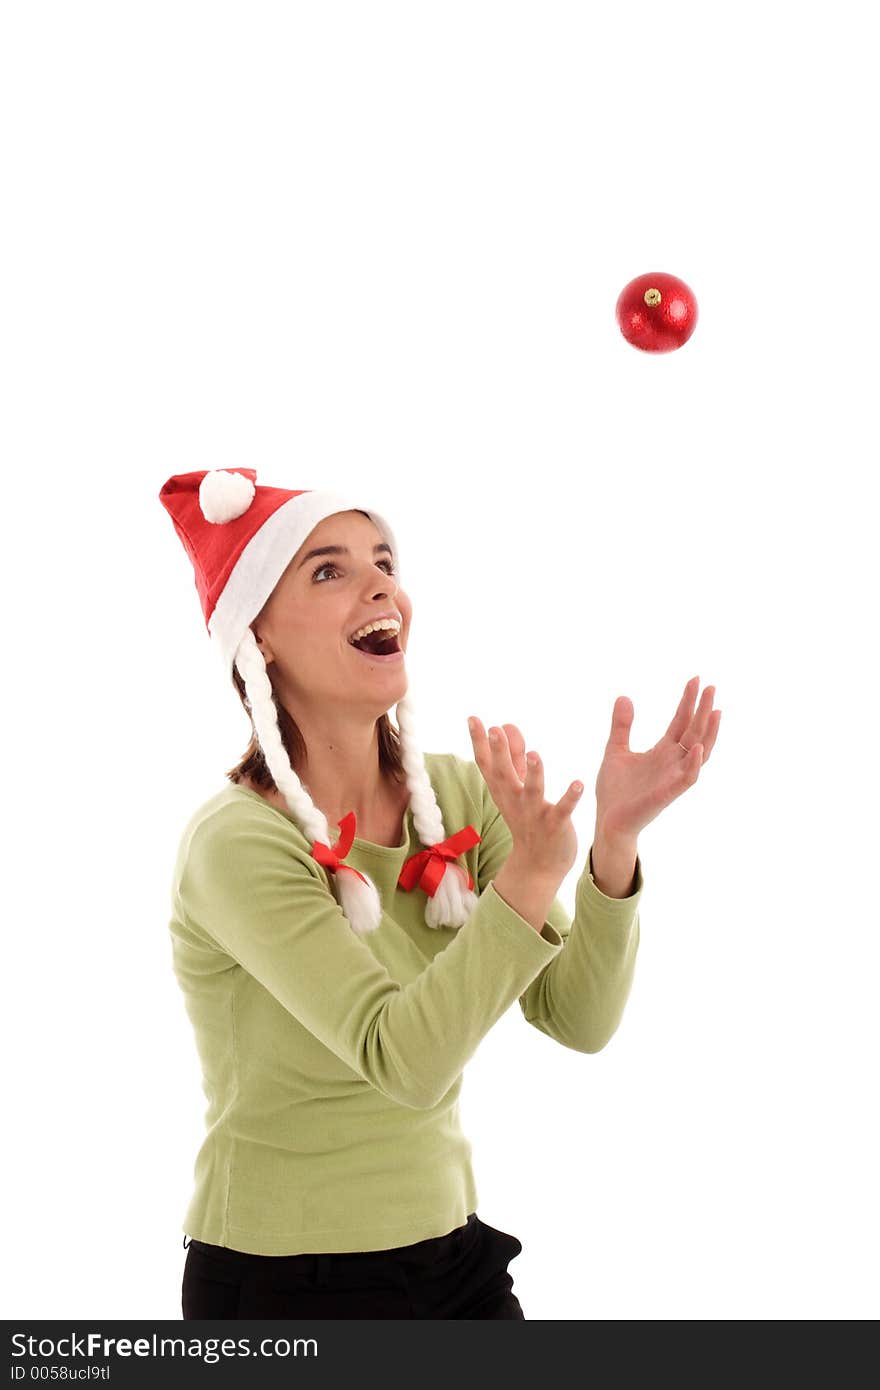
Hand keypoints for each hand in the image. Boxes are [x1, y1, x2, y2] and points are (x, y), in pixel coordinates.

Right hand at [468, 716, 583, 881]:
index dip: (479, 742)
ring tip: (535, 754)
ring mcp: (534, 813)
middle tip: (494, 730)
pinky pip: (562, 810)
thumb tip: (504, 725)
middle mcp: (515, 800)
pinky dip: (570, 798)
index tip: (473, 718)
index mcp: (504, 790)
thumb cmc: (527, 820)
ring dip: (533, 773)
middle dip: (500, 752)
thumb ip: (513, 757)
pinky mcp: (555, 825)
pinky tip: (578, 783)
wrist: (537, 865)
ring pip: (532, 791)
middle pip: (504, 775)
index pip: (487, 763)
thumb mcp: (515, 788)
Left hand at [594, 676, 720, 839]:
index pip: (680, 722)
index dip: (688, 702)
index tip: (696, 680)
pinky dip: (695, 763)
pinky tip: (699, 747)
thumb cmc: (614, 790)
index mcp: (662, 752)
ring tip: (715, 711)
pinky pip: (687, 778)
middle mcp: (672, 762)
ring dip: (708, 733)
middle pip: (694, 731)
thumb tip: (624, 696)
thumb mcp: (615, 750)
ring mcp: (672, 778)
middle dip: (702, 710)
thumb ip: (621, 726)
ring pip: (699, 752)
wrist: (608, 820)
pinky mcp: (667, 794)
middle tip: (711, 686)